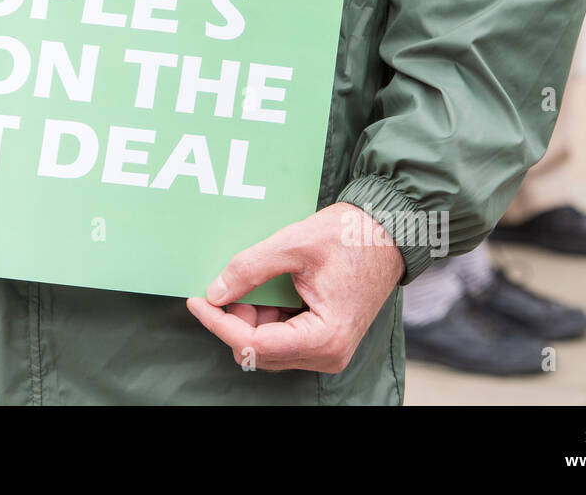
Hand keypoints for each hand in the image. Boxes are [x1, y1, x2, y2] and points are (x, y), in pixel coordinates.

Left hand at [187, 202, 403, 371]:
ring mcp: (329, 350)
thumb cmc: (351, 235)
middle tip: (220, 285)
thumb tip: (214, 291)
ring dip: (249, 319)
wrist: (391, 231)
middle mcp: (328, 354)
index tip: (195, 300)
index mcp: (324, 337)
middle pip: (259, 351)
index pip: (253, 345)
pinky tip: (260, 291)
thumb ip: (250, 268)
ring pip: (268, 347)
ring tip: (243, 283)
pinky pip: (283, 338)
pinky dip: (265, 318)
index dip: (218, 323)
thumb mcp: (293, 244)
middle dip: (234, 320)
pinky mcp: (327, 339)